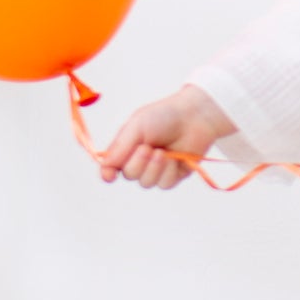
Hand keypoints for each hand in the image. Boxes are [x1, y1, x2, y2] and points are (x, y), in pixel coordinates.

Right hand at [96, 85, 235, 190]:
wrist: (194, 116)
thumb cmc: (165, 116)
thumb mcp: (137, 125)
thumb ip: (120, 146)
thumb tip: (105, 166)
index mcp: (128, 147)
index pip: (111, 166)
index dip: (108, 173)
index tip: (110, 176)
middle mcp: (140, 160)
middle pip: (129, 176)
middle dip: (137, 163)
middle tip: (148, 148)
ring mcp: (157, 169)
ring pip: (146, 183)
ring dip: (154, 168)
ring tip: (163, 152)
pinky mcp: (173, 175)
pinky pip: (164, 184)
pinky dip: (168, 171)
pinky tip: (174, 158)